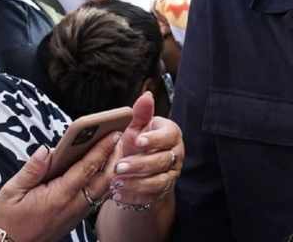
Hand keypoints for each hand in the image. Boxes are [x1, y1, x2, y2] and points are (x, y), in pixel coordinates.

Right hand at [0, 131, 121, 241]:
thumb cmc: (8, 221)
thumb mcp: (11, 192)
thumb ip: (31, 169)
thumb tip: (45, 149)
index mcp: (58, 196)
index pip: (87, 168)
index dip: (102, 149)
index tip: (113, 133)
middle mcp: (72, 205)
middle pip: (103, 179)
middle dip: (114, 156)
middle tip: (120, 136)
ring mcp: (76, 213)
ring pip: (102, 189)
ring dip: (110, 168)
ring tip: (114, 148)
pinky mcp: (76, 217)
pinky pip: (96, 197)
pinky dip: (103, 180)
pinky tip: (102, 168)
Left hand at [109, 92, 183, 207]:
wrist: (140, 168)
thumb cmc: (139, 143)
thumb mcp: (137, 127)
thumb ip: (142, 112)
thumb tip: (146, 95)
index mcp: (171, 135)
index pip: (168, 136)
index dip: (154, 139)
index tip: (137, 141)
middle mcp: (175, 155)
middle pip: (162, 161)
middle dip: (139, 164)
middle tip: (119, 167)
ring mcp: (171, 174)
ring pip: (158, 181)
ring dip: (136, 183)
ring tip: (117, 182)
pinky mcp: (163, 191)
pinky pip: (151, 196)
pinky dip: (134, 195)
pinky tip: (119, 194)